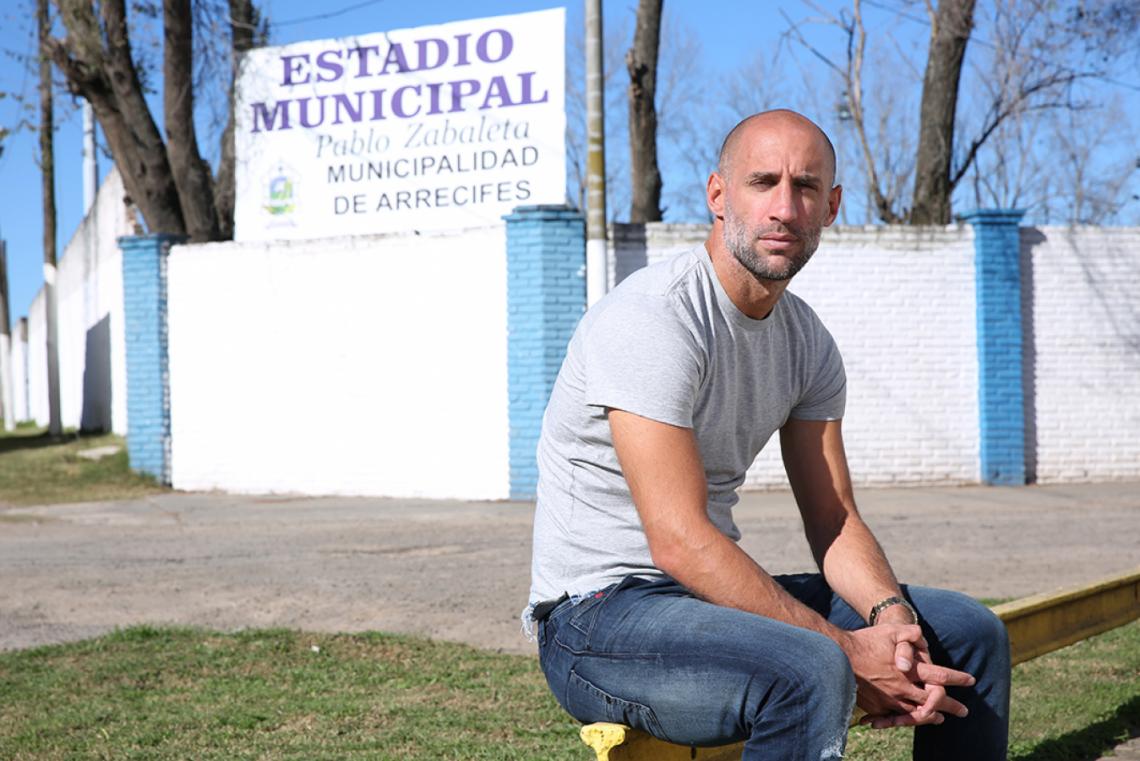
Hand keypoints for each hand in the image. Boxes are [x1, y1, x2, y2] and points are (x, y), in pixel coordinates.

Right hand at [842, 624, 973, 727]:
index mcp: (909, 670)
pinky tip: (912, 717)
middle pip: (933, 701)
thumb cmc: (864, 642)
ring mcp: (889, 700)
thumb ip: (909, 633)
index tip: (970, 680)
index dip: (958, 678)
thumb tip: (923, 635)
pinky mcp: (877, 707)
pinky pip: (897, 717)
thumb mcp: (889, 631)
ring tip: (939, 717)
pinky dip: (909, 717)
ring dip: (931, 714)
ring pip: (917, 713)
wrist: (838, 656)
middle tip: (963, 711)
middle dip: (951, 706)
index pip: (940, 676)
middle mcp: (902, 688)